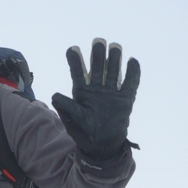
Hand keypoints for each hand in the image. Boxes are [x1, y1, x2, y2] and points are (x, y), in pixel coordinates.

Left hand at [52, 39, 140, 158]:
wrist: (102, 145)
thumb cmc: (84, 133)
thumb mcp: (73, 120)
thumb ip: (66, 107)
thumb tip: (54, 95)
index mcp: (82, 92)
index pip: (77, 72)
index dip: (75, 60)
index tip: (72, 49)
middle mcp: (96, 89)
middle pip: (97, 67)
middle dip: (97, 54)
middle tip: (98, 42)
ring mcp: (111, 92)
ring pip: (113, 70)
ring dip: (114, 58)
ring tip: (114, 46)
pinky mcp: (124, 98)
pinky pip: (130, 83)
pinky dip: (133, 72)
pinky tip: (132, 61)